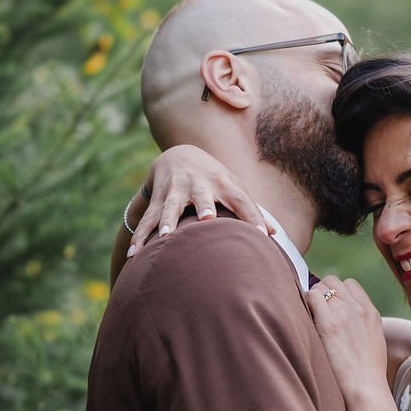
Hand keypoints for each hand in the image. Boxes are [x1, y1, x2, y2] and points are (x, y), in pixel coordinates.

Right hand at [126, 145, 272, 254]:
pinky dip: (140, 236)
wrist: (178, 156)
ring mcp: (176, 190)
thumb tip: (275, 234)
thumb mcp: (233, 187)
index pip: (241, 199)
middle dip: (203, 205)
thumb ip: (251, 209)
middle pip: (202, 194)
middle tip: (206, 219)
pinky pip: (147, 219)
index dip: (253, 215)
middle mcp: (199, 184)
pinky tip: (134, 254)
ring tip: (166, 237)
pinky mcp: (157, 199)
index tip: (262, 234)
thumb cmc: (214, 179)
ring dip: (167, 221)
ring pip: (170, 206)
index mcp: (223, 183)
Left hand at [305, 276, 388, 394]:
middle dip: (322, 290)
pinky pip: (311, 296)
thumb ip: (363, 326)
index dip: (336, 292)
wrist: (366, 386)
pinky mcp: (328, 323)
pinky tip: (303, 316)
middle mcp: (357, 308)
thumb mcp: (374, 341)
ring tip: (308, 315)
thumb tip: (347, 323)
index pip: (350, 284)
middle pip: (334, 281)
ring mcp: (343, 313)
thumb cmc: (367, 372)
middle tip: (315, 309)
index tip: (328, 305)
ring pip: (321, 286)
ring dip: (313, 297)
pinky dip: (305, 301)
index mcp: (370, 312)